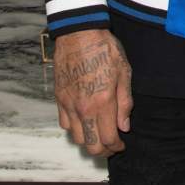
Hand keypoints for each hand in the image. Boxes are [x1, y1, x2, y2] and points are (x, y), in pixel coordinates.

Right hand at [53, 29, 132, 156]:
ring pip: (76, 137)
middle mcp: (83, 108)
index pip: (109, 139)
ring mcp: (68, 104)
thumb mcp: (124, 73)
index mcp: (102, 103)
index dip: (117, 147)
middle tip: (112, 145)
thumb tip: (124, 126)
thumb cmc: (105, 50)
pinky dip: (75, 128)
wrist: (79, 33)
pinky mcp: (59, 98)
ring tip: (99, 134)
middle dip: (103, 150)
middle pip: (90, 145)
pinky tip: (84, 121)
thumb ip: (124, 103)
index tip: (122, 145)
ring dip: (88, 140)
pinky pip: (64, 124)